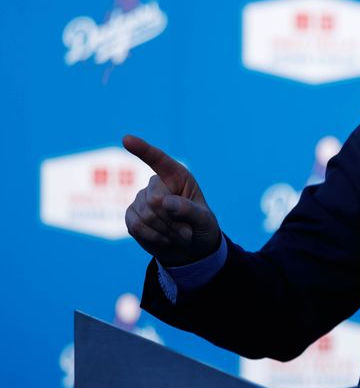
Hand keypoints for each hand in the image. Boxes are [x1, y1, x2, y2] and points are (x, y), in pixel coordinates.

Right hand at [122, 135, 221, 267]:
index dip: (142, 149)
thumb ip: (190, 211)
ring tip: (177, 235)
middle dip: (172, 220)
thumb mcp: (205, 221)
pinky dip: (154, 238)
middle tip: (186, 231)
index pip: (158, 159)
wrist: (189, 248)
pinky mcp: (131, 215)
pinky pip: (136, 226)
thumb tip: (165, 202)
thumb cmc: (201, 228)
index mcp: (177, 176)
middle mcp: (157, 184)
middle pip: (154, 199)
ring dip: (165, 231)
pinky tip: (164, 239)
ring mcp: (141, 199)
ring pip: (145, 215)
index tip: (126, 139)